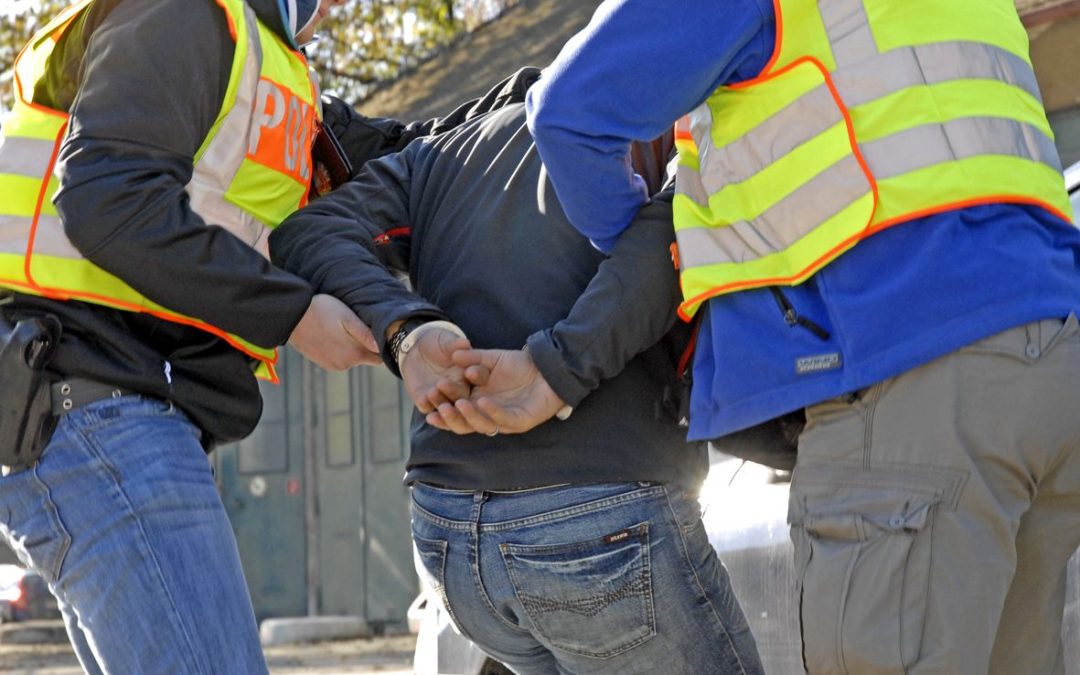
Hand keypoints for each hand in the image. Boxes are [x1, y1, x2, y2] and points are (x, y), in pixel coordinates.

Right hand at [288, 294, 379, 369]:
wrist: (291, 315)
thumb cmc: (321, 311)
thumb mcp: (347, 317)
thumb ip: (365, 334)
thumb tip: (382, 346)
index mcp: (354, 354)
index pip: (379, 357)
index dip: (381, 345)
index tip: (377, 332)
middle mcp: (345, 365)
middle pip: (366, 357)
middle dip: (366, 345)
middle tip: (358, 325)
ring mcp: (333, 365)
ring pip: (352, 358)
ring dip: (352, 346)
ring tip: (343, 328)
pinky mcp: (323, 363)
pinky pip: (340, 358)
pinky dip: (340, 349)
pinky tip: (332, 334)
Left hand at [399, 327, 473, 414]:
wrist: (415, 349)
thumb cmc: (437, 343)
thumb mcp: (445, 341)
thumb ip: (454, 344)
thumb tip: (465, 343)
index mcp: (469, 375)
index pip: (476, 378)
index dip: (475, 376)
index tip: (470, 372)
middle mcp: (458, 390)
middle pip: (461, 396)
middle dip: (454, 392)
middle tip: (445, 384)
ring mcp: (442, 397)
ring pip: (444, 404)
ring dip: (439, 400)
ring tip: (432, 392)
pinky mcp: (426, 401)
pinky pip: (426, 406)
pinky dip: (425, 405)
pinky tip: (423, 401)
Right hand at [426, 349, 565, 434]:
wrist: (548, 367)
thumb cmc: (520, 365)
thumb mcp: (492, 359)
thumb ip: (473, 358)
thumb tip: (453, 355)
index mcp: (478, 403)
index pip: (455, 411)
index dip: (441, 408)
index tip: (428, 400)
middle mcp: (489, 415)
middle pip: (465, 423)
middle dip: (451, 417)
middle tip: (440, 406)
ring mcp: (505, 420)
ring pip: (483, 425)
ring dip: (469, 416)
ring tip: (458, 404)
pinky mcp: (521, 421)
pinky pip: (504, 420)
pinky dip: (492, 412)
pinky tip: (482, 401)